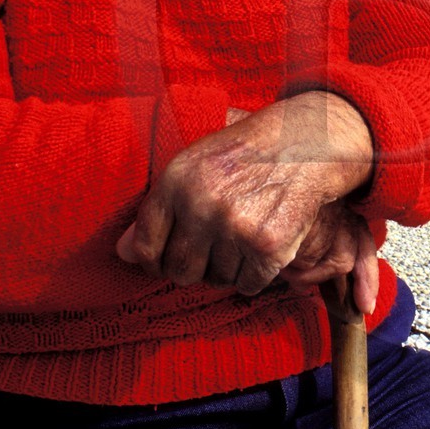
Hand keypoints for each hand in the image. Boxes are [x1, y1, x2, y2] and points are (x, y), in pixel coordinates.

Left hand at [116, 92, 373, 301]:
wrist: (307, 144)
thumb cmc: (245, 153)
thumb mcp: (194, 163)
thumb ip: (158, 207)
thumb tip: (122, 253)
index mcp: (176, 180)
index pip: (144, 247)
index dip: (154, 261)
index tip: (168, 258)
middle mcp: (202, 205)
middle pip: (180, 271)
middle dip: (194, 268)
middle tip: (212, 251)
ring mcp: (235, 227)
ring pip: (217, 280)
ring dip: (229, 269)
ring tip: (242, 240)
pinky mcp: (269, 246)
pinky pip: (248, 285)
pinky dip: (255, 276)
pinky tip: (261, 251)